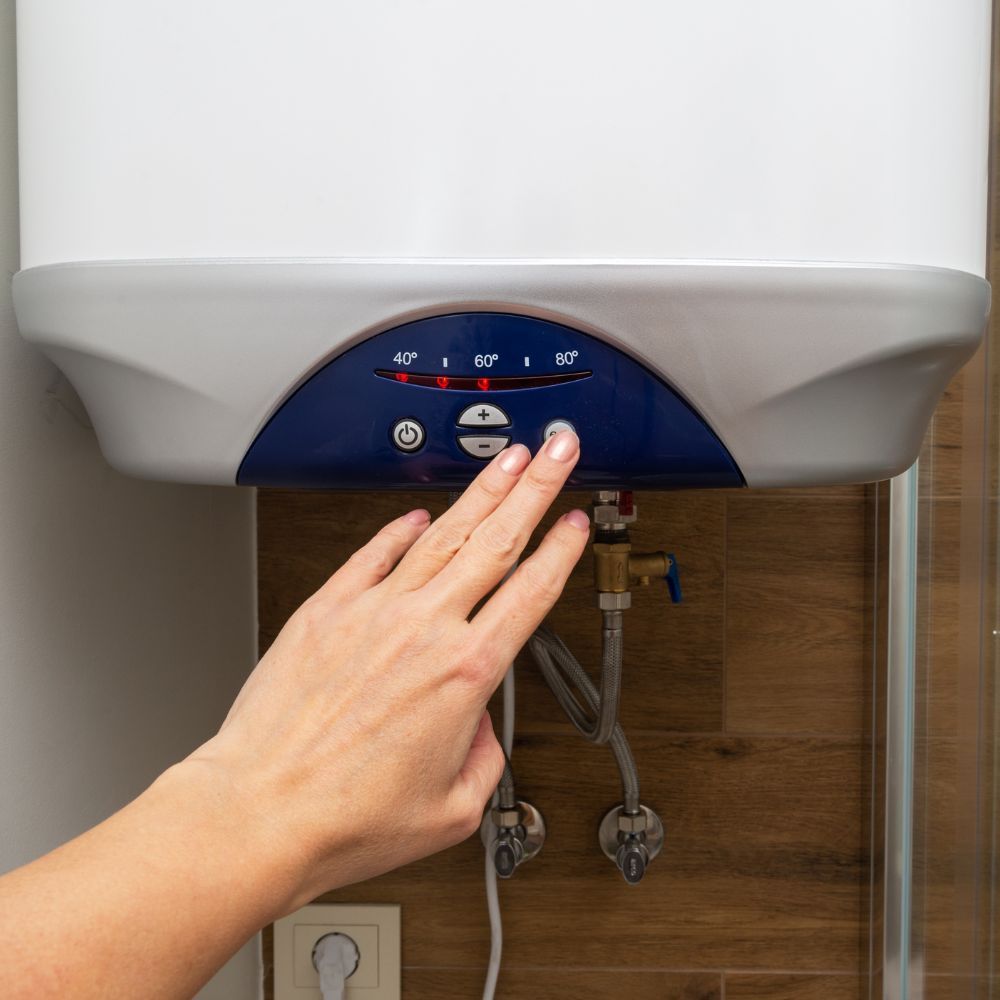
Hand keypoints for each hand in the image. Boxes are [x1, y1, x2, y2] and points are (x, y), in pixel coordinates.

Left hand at [189, 429, 588, 909]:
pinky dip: (399, 529)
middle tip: (557, 450)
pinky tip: (416, 514)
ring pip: (441, 533)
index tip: (574, 521)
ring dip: (480, 491)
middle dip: (535, 486)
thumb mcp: (451, 810)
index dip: (560, 548)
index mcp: (465, 673)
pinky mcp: (327, 610)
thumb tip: (476, 732)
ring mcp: (373, 611)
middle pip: (495, 540)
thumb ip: (483, 761)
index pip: (529, 590)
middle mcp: (424, 629)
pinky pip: (373, 554)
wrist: (263, 810)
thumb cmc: (347, 817)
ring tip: (505, 460)